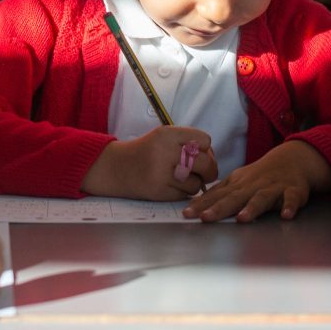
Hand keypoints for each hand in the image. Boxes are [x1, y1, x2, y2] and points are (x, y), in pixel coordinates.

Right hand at [82, 126, 216, 199]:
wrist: (117, 168)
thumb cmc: (147, 151)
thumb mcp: (164, 137)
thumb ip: (188, 143)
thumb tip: (213, 159)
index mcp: (167, 134)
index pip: (204, 140)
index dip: (206, 149)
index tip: (198, 153)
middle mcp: (164, 152)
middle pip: (205, 163)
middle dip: (209, 170)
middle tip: (204, 172)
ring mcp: (161, 173)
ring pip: (197, 183)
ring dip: (195, 183)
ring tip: (182, 178)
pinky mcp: (159, 191)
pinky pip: (185, 195)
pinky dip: (183, 192)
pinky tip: (172, 186)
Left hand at [183, 140, 330, 222]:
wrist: (293, 160)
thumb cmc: (260, 175)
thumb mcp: (238, 181)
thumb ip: (219, 194)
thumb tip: (194, 206)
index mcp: (239, 184)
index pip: (217, 195)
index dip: (202, 204)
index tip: (187, 214)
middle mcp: (254, 186)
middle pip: (235, 198)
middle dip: (219, 208)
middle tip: (205, 218)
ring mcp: (274, 188)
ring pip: (262, 198)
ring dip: (252, 208)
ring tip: (242, 219)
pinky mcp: (293, 191)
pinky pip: (292, 199)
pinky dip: (290, 206)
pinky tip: (286, 215)